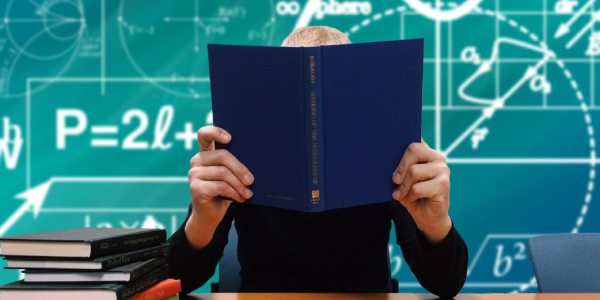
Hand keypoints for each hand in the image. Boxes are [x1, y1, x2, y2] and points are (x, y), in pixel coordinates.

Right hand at [185, 125, 253, 248]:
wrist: (211, 216)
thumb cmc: (224, 192)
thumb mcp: (231, 175)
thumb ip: (235, 165)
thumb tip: (256, 158)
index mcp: (206, 153)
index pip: (204, 134)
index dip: (216, 132)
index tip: (230, 138)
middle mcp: (197, 161)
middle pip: (222, 155)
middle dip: (241, 169)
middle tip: (251, 180)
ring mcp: (194, 174)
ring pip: (223, 172)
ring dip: (239, 184)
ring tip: (247, 193)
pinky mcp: (195, 188)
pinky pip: (221, 186)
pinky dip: (234, 193)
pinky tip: (240, 198)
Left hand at [392, 138, 451, 243]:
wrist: (428, 217)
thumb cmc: (413, 195)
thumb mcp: (403, 180)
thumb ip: (399, 169)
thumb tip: (385, 162)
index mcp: (427, 152)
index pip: (414, 139)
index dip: (401, 144)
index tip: (389, 152)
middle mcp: (437, 157)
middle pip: (414, 150)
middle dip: (400, 167)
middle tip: (394, 181)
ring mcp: (442, 170)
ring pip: (414, 171)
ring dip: (403, 186)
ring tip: (401, 194)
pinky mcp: (444, 184)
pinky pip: (418, 188)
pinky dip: (410, 195)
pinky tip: (411, 199)